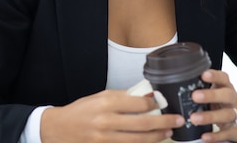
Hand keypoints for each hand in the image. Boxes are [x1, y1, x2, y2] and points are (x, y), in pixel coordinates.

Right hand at [40, 89, 184, 142]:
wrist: (59, 129)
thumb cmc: (81, 111)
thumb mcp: (100, 97)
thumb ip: (123, 97)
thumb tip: (147, 97)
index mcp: (106, 103)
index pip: (138, 104)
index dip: (154, 105)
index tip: (163, 103)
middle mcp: (106, 121)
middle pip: (143, 124)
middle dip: (164, 122)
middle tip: (177, 120)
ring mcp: (106, 139)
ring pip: (139, 140)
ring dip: (157, 137)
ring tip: (168, 133)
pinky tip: (151, 141)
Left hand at [189, 70, 236, 141]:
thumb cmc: (225, 103)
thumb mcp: (217, 92)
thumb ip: (204, 88)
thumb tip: (180, 85)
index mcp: (226, 87)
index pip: (223, 78)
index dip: (214, 76)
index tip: (203, 75)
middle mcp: (233, 99)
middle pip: (226, 95)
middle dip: (211, 95)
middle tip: (195, 96)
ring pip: (226, 114)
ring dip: (210, 116)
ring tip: (195, 118)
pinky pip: (227, 133)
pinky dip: (215, 136)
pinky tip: (205, 136)